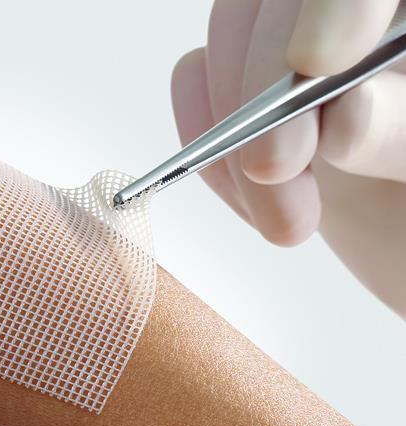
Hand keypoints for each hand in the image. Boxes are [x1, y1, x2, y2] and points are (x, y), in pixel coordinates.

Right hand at [172, 0, 405, 317]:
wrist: (403, 246)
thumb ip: (402, 137)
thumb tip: (348, 113)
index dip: (337, 6)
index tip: (320, 64)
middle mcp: (349, 24)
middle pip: (275, 6)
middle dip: (263, 88)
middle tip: (276, 167)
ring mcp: (291, 50)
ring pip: (228, 36)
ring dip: (231, 133)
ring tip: (285, 218)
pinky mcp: (246, 88)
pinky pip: (195, 78)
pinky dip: (202, 137)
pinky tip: (248, 195)